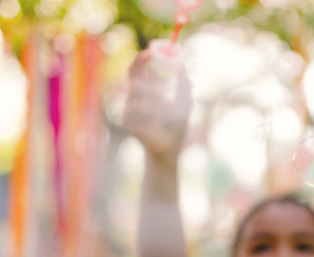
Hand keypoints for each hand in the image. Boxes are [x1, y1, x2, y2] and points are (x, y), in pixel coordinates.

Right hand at [124, 49, 190, 165]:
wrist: (169, 149)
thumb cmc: (177, 128)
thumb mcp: (184, 103)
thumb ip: (183, 85)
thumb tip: (183, 66)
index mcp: (150, 91)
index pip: (142, 70)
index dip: (143, 58)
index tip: (151, 51)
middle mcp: (138, 97)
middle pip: (132, 74)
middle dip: (139, 63)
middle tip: (148, 56)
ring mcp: (131, 107)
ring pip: (137, 90)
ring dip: (153, 95)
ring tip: (163, 111)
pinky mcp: (128, 120)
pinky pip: (137, 108)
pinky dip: (149, 112)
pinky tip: (156, 123)